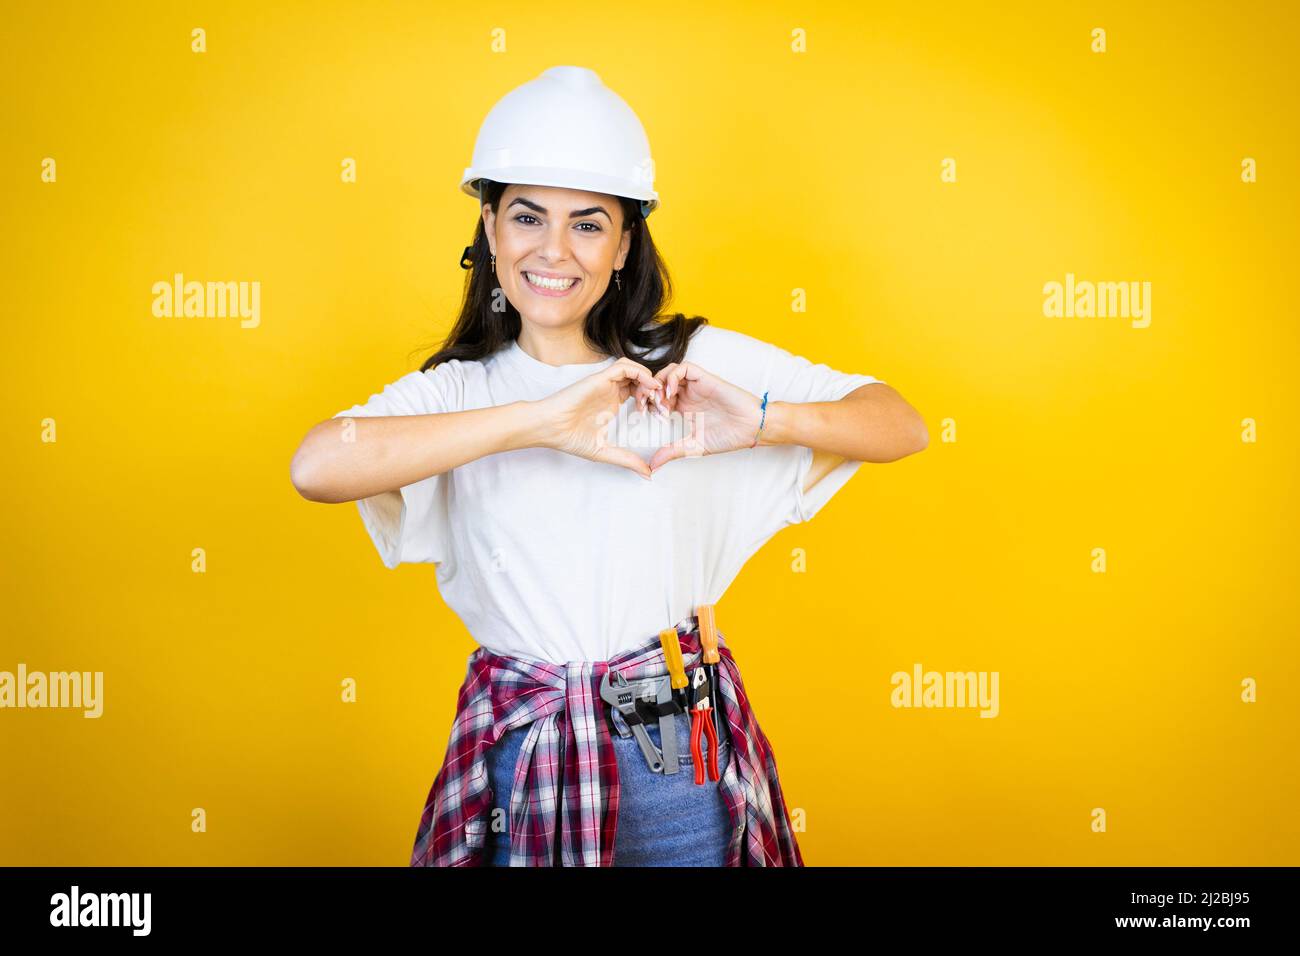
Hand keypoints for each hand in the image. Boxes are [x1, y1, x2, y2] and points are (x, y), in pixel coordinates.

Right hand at [533, 358, 663, 478]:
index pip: (640, 392)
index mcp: (612, 403)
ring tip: (657, 396)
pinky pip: (624, 366)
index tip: (662, 416)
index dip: (654, 401)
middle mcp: (610, 391)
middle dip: (657, 390)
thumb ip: (627, 460)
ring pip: (635, 370)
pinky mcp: (599, 378)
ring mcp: (605, 383)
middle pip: (641, 379)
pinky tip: (649, 386)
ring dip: (650, 379)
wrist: (548, 428)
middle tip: (664, 406)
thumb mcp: (605, 452)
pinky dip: (640, 372)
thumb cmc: (569, 438)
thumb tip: (648, 474)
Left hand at [644, 361, 762, 471]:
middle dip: (648, 392)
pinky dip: (672, 376)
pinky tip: (671, 393)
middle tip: (646, 406)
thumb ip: (672, 452)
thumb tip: (652, 465)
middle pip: (659, 382)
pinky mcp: (705, 378)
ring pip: (669, 372)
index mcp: (684, 407)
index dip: (648, 404)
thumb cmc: (729, 436)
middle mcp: (688, 394)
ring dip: (659, 383)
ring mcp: (696, 385)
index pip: (657, 398)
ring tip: (659, 400)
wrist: (751, 428)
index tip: (644, 416)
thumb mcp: (694, 446)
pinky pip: (684, 368)